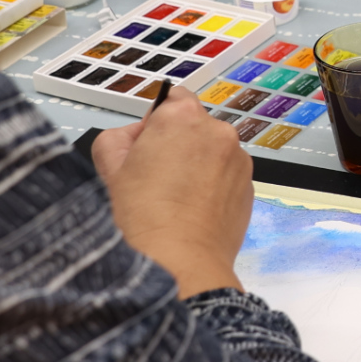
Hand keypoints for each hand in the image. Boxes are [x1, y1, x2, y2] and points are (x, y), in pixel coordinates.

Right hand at [92, 89, 251, 297]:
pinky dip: (213, 186)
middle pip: (193, 127)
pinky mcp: (250, 186)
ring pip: (212, 153)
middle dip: (176, 145)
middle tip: (153, 179)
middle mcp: (218, 131)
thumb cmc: (141, 216)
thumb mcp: (110, 167)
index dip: (155, 122)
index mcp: (182, 117)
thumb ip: (119, 138)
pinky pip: (226, 176)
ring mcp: (239, 159)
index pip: (171, 98)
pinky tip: (193, 212)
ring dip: (197, 165)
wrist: (179, 263)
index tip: (145, 148)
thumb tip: (138, 137)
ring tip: (174, 200)